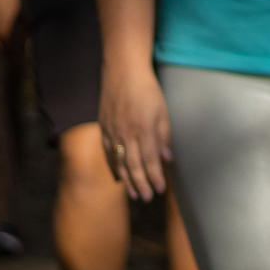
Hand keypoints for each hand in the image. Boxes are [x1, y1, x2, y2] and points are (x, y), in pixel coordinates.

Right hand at [99, 63, 171, 200]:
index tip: (160, 190)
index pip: (149, 159)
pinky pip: (108, 153)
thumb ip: (164, 136)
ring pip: (118, 162)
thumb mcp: (162, 111)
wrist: (123, 72)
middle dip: (141, 184)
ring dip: (127, 180)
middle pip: (133, 165)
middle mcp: (126, 132)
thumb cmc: (147, 90)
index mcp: (143, 128)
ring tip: (134, 194)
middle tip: (146, 198)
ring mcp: (112, 131)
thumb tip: (166, 159)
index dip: (155, 176)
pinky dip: (113, 167)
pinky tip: (119, 178)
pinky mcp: (104, 128)